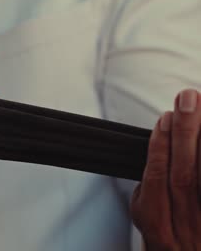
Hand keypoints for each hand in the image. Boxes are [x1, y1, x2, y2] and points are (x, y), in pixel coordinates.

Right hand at [131, 89, 200, 249]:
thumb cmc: (170, 247)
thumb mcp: (148, 228)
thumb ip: (149, 199)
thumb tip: (156, 159)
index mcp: (159, 228)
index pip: (158, 180)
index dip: (160, 147)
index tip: (164, 119)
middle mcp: (185, 229)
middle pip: (185, 176)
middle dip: (185, 134)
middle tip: (187, 100)